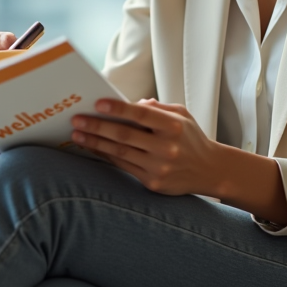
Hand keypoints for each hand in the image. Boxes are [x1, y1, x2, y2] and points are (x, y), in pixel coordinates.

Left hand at [71, 98, 222, 196]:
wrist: (210, 170)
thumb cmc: (192, 139)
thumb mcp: (182, 115)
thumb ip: (157, 108)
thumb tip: (131, 104)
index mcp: (173, 126)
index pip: (141, 115)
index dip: (118, 109)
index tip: (97, 103)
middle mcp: (166, 148)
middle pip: (125, 135)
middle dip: (97, 127)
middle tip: (77, 120)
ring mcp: (159, 167)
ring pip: (120, 152)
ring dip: (96, 143)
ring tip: (78, 135)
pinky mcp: (153, 182)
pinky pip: (124, 166)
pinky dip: (106, 156)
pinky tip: (94, 149)